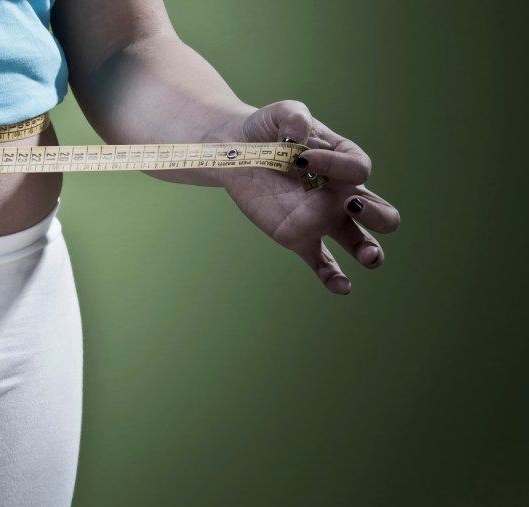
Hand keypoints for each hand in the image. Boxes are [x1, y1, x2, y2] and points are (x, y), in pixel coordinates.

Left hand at [215, 100, 400, 293]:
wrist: (233, 149)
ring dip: (369, 250)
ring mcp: (321, 219)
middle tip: (352, 207)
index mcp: (345, 162)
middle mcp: (340, 194)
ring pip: (359, 241)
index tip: (299, 157)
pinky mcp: (297, 237)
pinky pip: (322, 262)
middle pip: (380, 212)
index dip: (334, 165)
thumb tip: (298, 141)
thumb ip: (295, 117)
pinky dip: (333, 276)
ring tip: (369, 256)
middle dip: (378, 215)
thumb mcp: (282, 112)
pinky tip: (341, 287)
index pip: (357, 170)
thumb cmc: (266, 128)